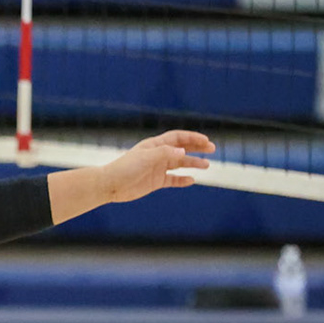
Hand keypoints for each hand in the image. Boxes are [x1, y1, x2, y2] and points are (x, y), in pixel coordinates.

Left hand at [97, 130, 213, 203]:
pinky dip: (182, 180)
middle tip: (212, 149)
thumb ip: (165, 154)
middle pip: (181, 149)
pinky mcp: (155, 181)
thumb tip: (183, 152)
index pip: (177, 138)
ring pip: (179, 164)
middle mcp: (157, 155)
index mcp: (155, 145)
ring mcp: (157, 168)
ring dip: (193, 163)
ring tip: (207, 165)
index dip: (192, 137)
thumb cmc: (126, 168)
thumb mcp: (146, 158)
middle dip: (197, 148)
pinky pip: (172, 180)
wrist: (111, 185)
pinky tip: (192, 180)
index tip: (206, 140)